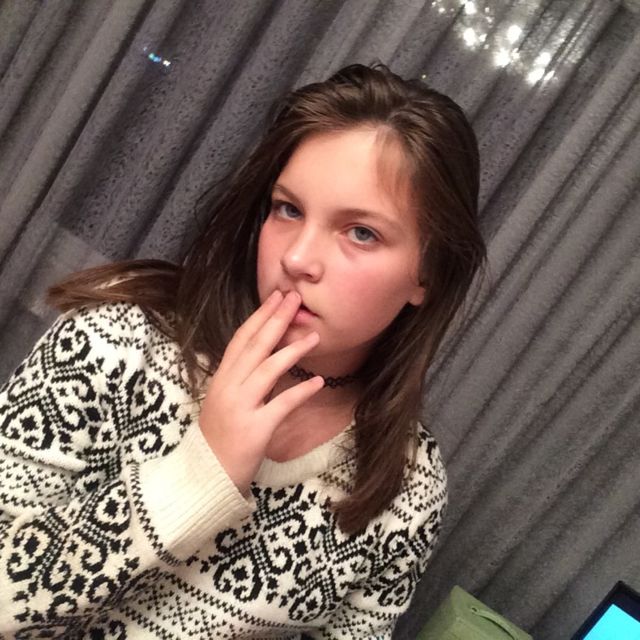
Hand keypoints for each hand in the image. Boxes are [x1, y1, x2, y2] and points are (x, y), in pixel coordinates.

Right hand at [198, 290, 323, 494]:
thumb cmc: (218, 439)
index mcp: (221, 379)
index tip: (276, 297)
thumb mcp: (223, 401)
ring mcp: (241, 407)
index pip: (241, 339)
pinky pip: (281, 405)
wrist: (205, 477)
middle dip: (276, 320)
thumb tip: (264, 357)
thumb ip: (239, 379)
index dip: (260, 316)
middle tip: (295, 299)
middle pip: (254, 346)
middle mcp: (228, 387)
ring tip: (314, 336)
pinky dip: (301, 393)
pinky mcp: (255, 429)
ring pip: (268, 370)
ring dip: (292, 351)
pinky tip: (319, 382)